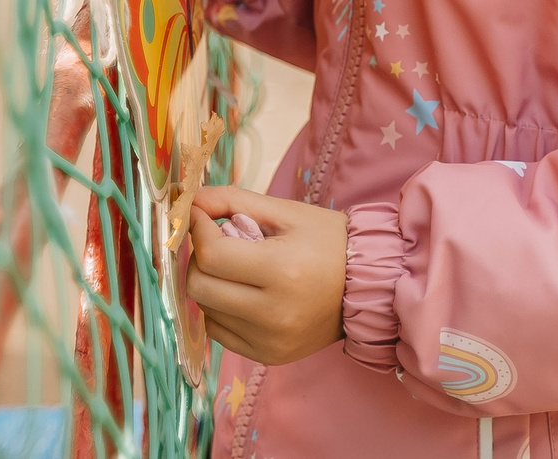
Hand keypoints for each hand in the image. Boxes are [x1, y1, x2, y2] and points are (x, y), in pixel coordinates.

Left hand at [186, 187, 346, 364]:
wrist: (368, 287)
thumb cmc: (328, 242)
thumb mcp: (285, 211)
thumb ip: (232, 200)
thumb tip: (189, 201)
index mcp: (282, 272)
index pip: (212, 255)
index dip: (198, 229)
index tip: (201, 214)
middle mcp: (274, 314)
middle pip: (200, 286)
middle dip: (198, 258)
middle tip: (216, 241)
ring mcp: (270, 341)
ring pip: (205, 310)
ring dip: (209, 283)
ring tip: (236, 269)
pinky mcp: (268, 356)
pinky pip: (219, 332)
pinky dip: (219, 309)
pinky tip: (241, 294)